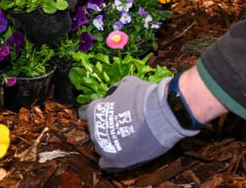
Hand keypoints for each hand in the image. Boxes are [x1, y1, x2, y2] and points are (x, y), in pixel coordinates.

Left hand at [78, 76, 199, 171]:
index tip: (105, 110)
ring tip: (126, 138)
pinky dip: (111, 157)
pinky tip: (121, 152)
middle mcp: (94, 131)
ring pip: (100, 146)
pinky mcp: (115, 161)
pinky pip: (106, 163)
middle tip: (121, 122)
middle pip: (94, 130)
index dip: (95, 111)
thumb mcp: (126, 84)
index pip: (84, 112)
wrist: (161, 115)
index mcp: (94, 111)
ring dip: (109, 142)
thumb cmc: (144, 97)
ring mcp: (104, 147)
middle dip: (104, 126)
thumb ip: (115, 91)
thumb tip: (113, 94)